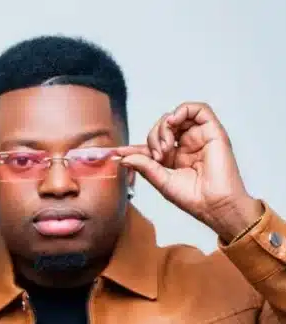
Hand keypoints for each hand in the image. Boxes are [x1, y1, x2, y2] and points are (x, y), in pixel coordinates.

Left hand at [120, 103, 261, 240]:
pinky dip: (183, 110)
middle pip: (161, 127)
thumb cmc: (193, 198)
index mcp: (174, 159)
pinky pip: (198, 109)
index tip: (118, 152)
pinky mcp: (212, 131)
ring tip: (166, 147)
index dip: (134, 147)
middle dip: (153, 138)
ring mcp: (199, 137)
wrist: (215, 204)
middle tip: (157, 157)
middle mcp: (186, 146)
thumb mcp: (161, 181)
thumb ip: (144, 166)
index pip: (151, 145)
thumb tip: (123, 157)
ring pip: (176, 116)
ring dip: (164, 126)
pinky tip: (173, 122)